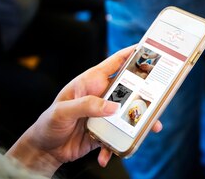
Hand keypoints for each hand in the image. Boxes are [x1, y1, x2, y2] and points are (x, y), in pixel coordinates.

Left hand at [7, 47, 162, 176]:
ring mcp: (105, 114)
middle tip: (161, 94)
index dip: (132, 53)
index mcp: (91, 82)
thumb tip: (113, 106)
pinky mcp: (105, 132)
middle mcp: (101, 95)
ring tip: (151, 127)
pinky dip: (117, 146)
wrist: (43, 150)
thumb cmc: (48, 123)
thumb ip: (88, 105)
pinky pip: (119, 136)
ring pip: (129, 113)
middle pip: (130, 89)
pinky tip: (108, 155)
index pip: (115, 62)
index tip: (150, 49)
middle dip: (146, 92)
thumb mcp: (64, 111)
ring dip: (139, 122)